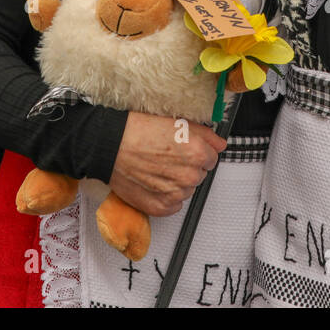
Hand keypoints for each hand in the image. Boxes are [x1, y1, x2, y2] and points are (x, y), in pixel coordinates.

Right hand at [108, 112, 225, 217]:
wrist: (109, 145)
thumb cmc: (138, 131)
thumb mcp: (176, 122)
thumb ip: (205, 134)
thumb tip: (219, 143)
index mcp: (197, 153)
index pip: (211, 158)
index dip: (197, 152)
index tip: (183, 149)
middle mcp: (189, 176)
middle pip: (199, 174)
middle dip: (187, 166)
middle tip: (166, 157)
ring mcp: (175, 194)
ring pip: (186, 189)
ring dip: (176, 182)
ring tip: (156, 168)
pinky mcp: (160, 207)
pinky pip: (173, 205)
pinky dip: (165, 196)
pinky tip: (153, 181)